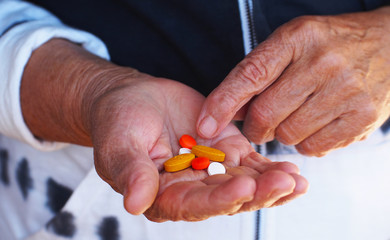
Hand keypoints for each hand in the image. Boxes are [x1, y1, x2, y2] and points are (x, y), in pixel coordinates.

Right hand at [87, 69, 307, 220]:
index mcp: (163, 195)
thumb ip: (130, 172)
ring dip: (271, 184)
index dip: (219, 199)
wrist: (134, 98)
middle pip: (227, 198)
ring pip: (245, 183)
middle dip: (257, 192)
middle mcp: (191, 189)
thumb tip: (135, 203)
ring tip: (296, 179)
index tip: (243, 186)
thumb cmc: (118, 121)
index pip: (193, 205)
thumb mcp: (119, 144)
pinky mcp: (225, 151)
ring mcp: (211, 171)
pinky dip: (270, 168)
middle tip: (284, 183)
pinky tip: (292, 170)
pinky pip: (251, 164)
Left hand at [197, 7, 389, 155]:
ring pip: (287, 136)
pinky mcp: (362, 118)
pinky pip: (314, 148)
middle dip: (254, 127)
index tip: (204, 126)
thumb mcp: (293, 42)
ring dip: (282, 133)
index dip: (222, 104)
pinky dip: (306, 142)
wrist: (389, 46)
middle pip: (265, 114)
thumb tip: (226, 112)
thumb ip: (259, 72)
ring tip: (298, 114)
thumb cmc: (330, 46)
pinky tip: (316, 123)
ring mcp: (346, 91)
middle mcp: (323, 63)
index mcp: (298, 38)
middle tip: (260, 122)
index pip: (250, 75)